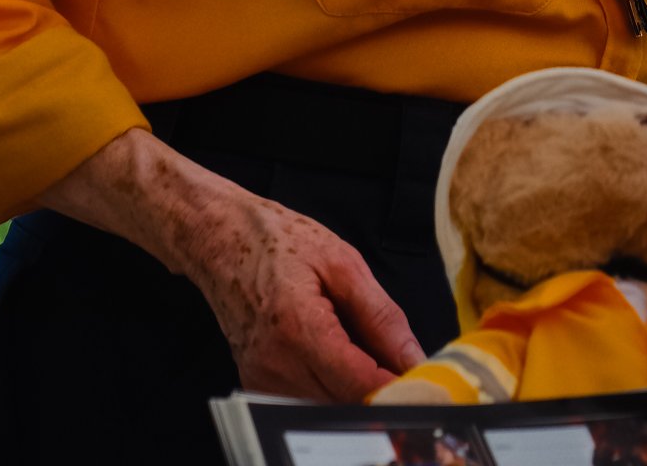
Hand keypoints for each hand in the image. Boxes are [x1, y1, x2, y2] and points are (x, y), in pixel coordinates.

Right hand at [184, 189, 426, 399]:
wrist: (222, 239)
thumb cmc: (278, 241)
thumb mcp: (342, 262)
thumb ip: (381, 315)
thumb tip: (412, 357)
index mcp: (298, 328)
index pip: (359, 385)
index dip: (397, 387)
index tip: (424, 380)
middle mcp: (275, 366)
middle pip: (346, 403)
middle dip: (381, 387)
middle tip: (400, 358)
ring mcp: (263, 381)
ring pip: (329, 407)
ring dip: (355, 387)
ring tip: (362, 346)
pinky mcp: (259, 387)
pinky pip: (308, 400)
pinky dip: (332, 385)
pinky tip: (336, 353)